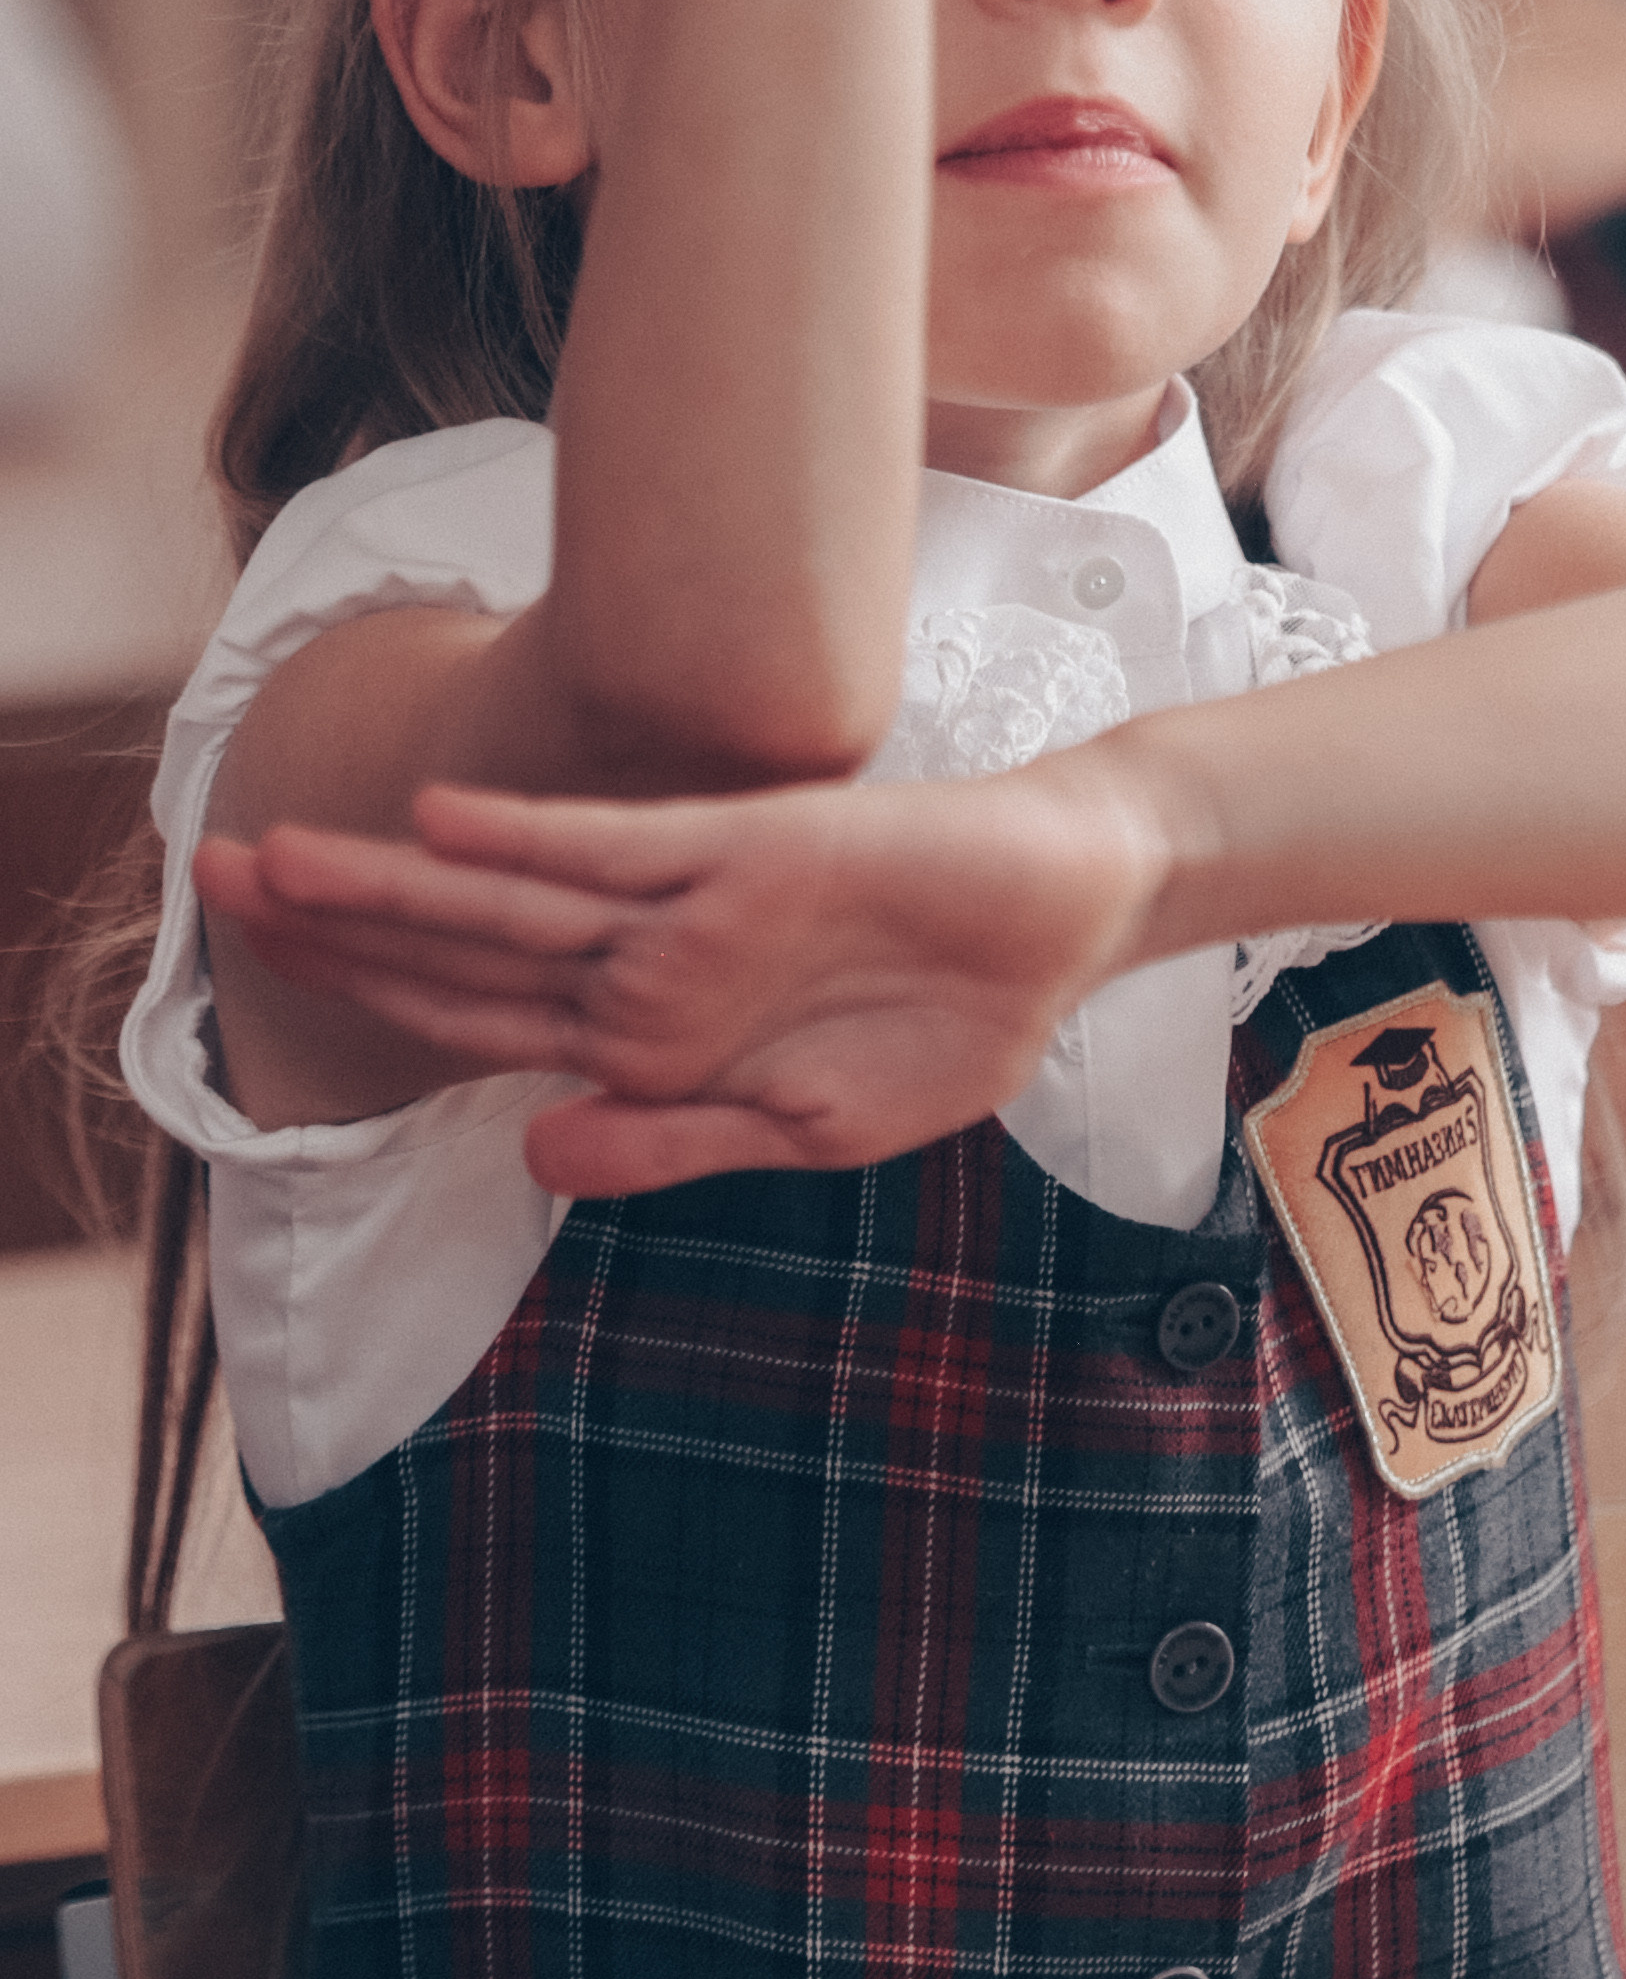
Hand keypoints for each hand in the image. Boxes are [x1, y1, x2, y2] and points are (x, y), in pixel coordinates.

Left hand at [194, 761, 1160, 1197]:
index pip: (473, 1017)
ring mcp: (699, 902)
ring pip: (514, 899)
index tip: (258, 964)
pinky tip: (449, 821)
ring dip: (393, 882)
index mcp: (653, 1032)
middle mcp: (653, 959)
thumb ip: (672, 1140)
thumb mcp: (808, 1127)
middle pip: (461, 950)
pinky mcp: (760, 850)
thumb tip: (534, 1157)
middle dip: (333, 923)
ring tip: (275, 858)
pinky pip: (629, 847)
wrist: (1066, 917)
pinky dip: (539, 840)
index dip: (365, 993)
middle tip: (207, 882)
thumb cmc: (945, 1021)